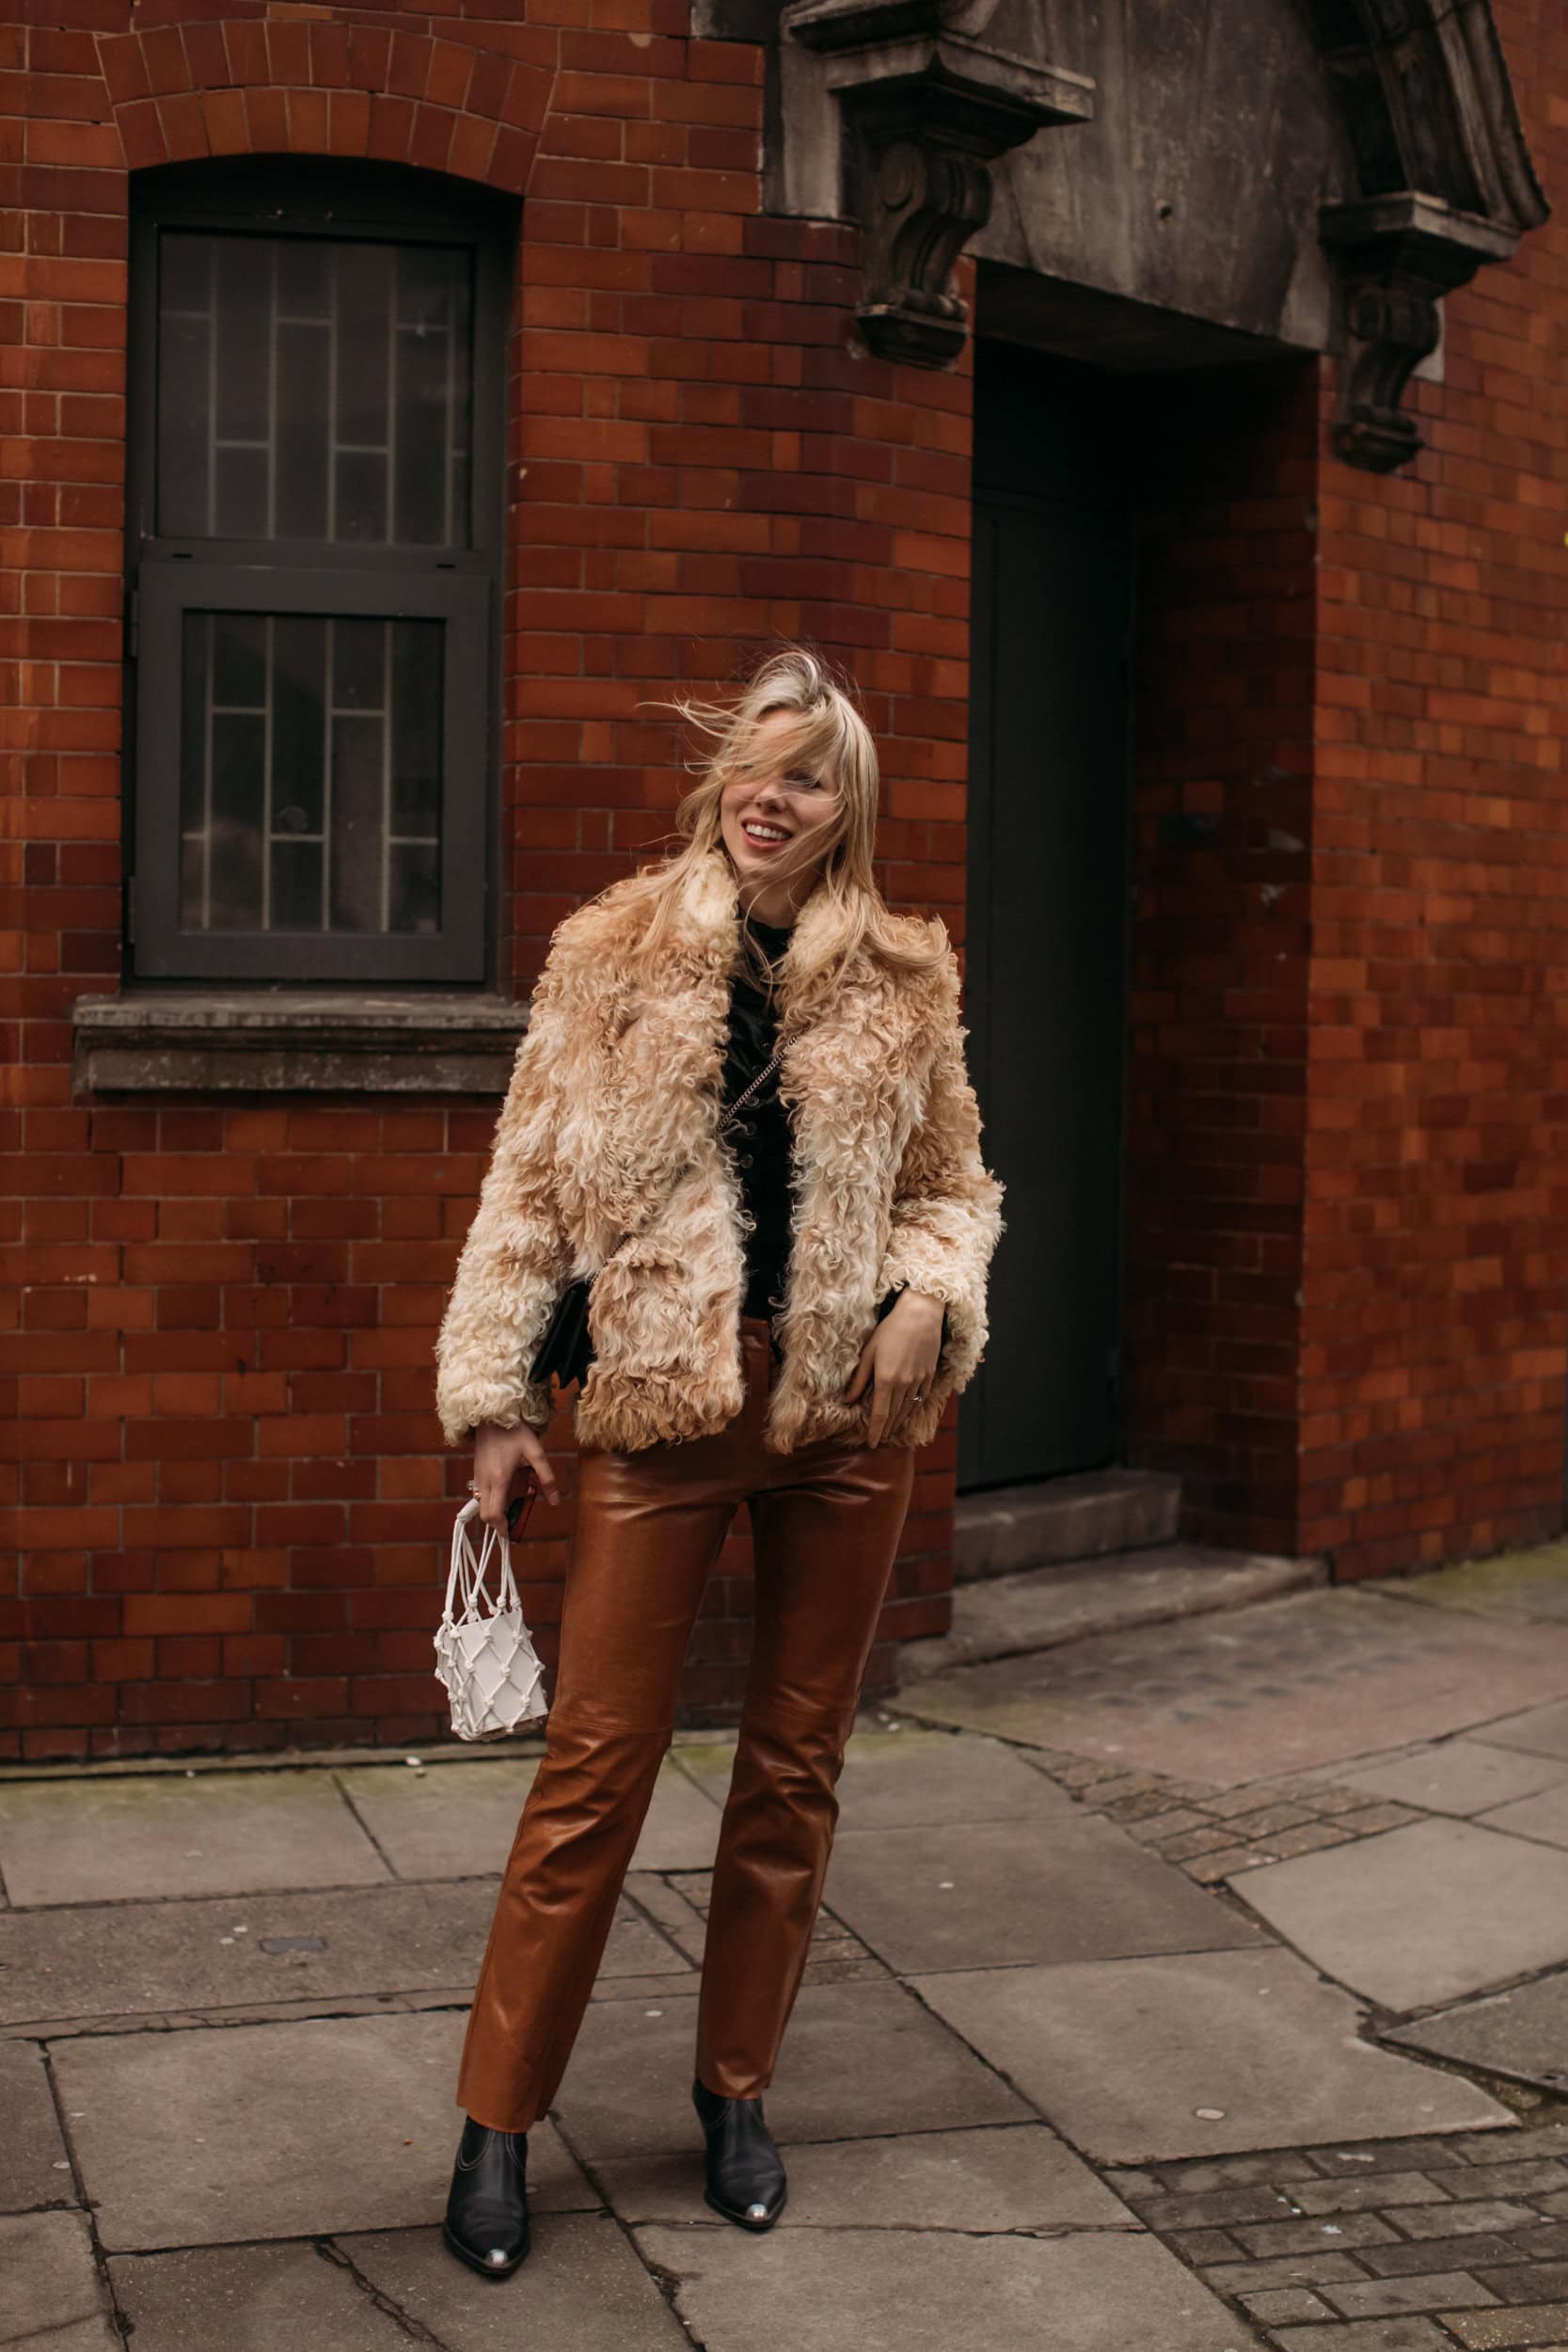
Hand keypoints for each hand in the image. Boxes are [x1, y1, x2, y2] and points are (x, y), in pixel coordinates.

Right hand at [471, 1420, 560, 1530]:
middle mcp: (484, 1480)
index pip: (494, 1514)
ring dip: (494, 1512)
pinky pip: (480, 1494)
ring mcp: (478, 1476)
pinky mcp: (476, 1471)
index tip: (511, 1534)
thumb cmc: (515, 1431)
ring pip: (481, 1505)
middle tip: (513, 1526)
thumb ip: (546, 1478)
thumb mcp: (536, 1453)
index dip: (502, 1528)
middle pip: (485, 1515)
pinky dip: (490, 1501)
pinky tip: (505, 1492)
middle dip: (497, 1524)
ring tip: (512, 1509)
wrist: (492, 1414)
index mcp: (498, 1479)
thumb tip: (555, 1500)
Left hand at [842, 1290, 944, 1447]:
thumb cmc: (890, 1329)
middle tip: (880, 1440)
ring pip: (908, 1408)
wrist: (921, 1315)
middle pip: (894, 1415)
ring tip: (892, 1431)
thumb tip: (848, 1400)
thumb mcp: (869, 1352)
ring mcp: (919, 1381)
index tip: (871, 1443)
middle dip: (886, 1430)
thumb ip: (859, 1379)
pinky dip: (913, 1408)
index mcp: (886, 1380)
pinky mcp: (929, 1375)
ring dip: (899, 1422)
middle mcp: (904, 1385)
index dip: (875, 1431)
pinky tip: (908, 1411)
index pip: (880, 1415)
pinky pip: (920, 1398)